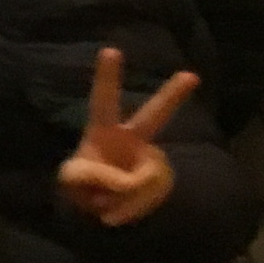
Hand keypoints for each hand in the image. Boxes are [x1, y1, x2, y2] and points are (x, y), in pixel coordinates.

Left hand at [57, 47, 197, 226]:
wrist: (101, 208)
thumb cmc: (83, 183)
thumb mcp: (71, 180)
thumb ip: (90, 176)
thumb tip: (124, 181)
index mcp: (102, 130)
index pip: (103, 100)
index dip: (106, 78)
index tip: (111, 50)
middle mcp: (131, 140)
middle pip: (154, 115)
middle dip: (173, 95)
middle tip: (192, 75)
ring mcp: (149, 159)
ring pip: (143, 175)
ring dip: (122, 196)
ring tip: (105, 204)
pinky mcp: (161, 180)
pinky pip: (150, 194)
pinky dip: (131, 208)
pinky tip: (119, 212)